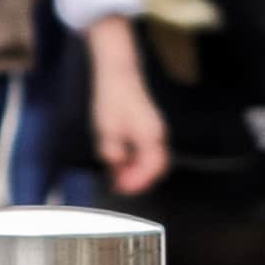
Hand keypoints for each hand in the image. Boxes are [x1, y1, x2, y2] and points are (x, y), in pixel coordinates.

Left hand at [86, 38, 169, 197]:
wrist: (118, 75)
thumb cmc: (112, 99)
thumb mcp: (106, 128)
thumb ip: (112, 151)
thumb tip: (115, 166)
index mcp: (151, 136)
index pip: (152, 168)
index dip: (138, 182)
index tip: (122, 189)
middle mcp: (158, 135)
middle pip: (156, 166)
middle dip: (139, 179)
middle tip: (120, 187)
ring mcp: (155, 130)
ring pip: (152, 159)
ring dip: (137, 171)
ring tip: (118, 177)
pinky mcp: (148, 127)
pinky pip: (147, 150)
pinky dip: (136, 160)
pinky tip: (120, 162)